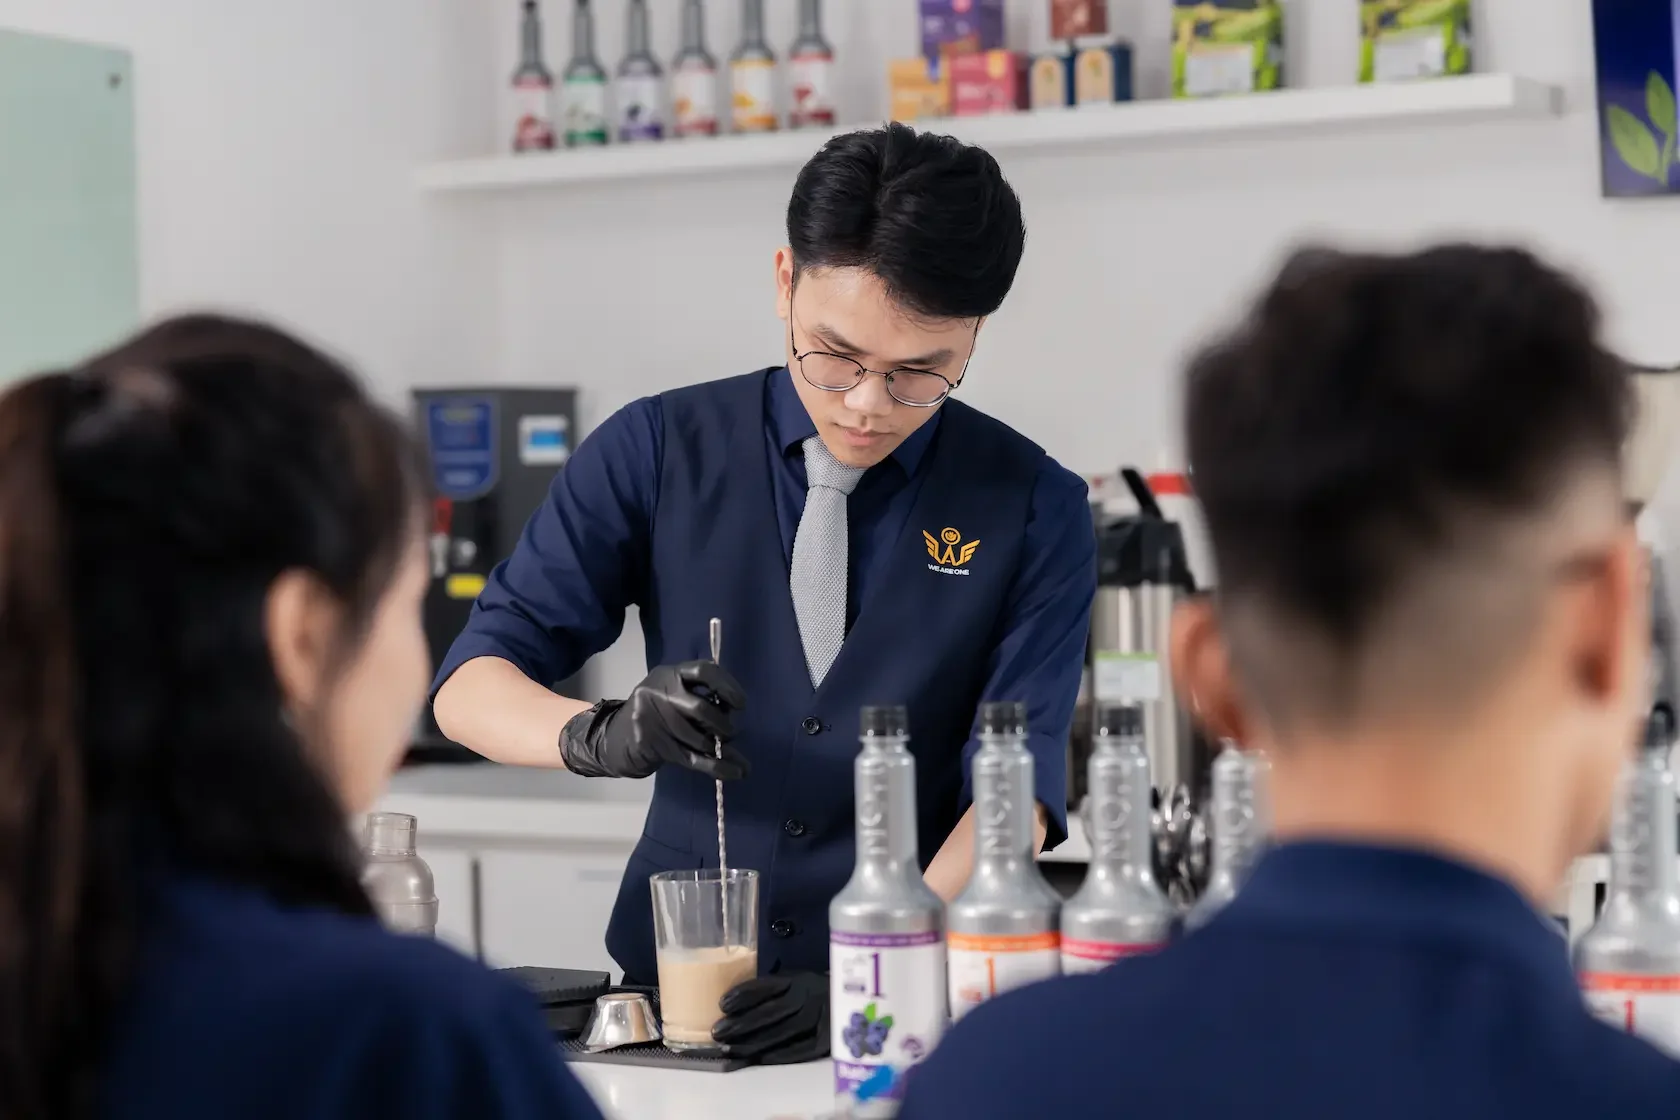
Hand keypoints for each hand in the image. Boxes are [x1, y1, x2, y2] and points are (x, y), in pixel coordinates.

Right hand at [558, 661, 748, 779]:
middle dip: (722, 724)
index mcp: (669, 674)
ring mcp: (653, 720)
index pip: (703, 671)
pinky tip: (736, 773)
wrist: (616, 736)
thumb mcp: (673, 692)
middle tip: (730, 732)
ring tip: (723, 749)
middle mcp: (659, 692)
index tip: (740, 703)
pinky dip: (718, 767)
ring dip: (717, 747)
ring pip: (696, 738)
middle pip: (700, 708)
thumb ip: (700, 695)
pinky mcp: (652, 745)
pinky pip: (692, 758)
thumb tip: (735, 713)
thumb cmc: (657, 710)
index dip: (727, 686)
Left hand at [713, 971, 829, 1064]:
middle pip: (771, 1012)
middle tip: (718, 1032)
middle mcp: (810, 996)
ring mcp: (820, 1019)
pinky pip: (801, 1050)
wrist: (858, 1003)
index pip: (767, 986)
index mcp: (800, 978)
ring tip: (729, 1049)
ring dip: (753, 1042)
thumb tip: (736, 999)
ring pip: (782, 1032)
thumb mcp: (800, 980)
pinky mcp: (828, 1040)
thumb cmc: (818, 991)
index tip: (721, 1004)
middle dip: (742, 1023)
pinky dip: (780, 1055)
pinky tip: (760, 1060)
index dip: (743, 994)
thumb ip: (776, 987)